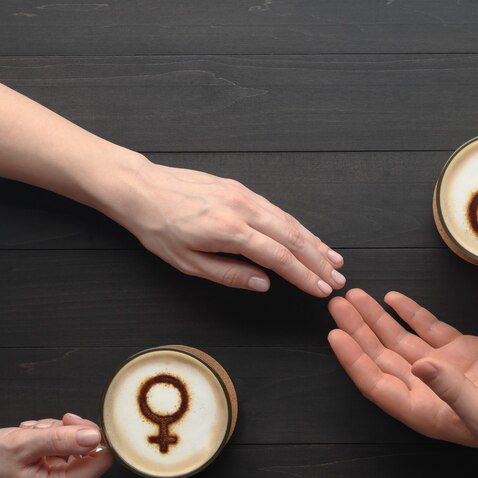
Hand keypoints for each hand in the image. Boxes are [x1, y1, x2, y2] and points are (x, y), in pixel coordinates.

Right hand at [0, 413, 111, 477]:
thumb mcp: (24, 444)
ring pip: (72, 447)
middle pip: (86, 451)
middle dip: (64, 432)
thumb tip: (94, 436)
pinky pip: (59, 451)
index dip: (90, 435)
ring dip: (52, 433)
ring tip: (26, 435)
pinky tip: (26, 439)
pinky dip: (45, 439)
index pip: (100, 461)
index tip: (69, 422)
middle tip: (39, 428)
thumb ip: (62, 439)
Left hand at [101, 155, 344, 295]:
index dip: (305, 275)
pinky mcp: (240, 188)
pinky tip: (306, 237)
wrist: (139, 188)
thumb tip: (265, 284)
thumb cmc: (158, 228)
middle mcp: (242, 208)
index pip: (279, 257)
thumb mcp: (188, 263)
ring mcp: (243, 194)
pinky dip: (296, 226)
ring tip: (333, 260)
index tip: (322, 289)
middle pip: (292, 237)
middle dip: (319, 260)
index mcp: (229, 230)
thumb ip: (229, 274)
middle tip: (338, 279)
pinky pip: (276, 209)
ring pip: (288, 220)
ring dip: (313, 242)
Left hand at [327, 289, 477, 453]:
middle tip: (336, 304)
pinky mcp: (460, 349)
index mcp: (423, 410)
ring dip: (376, 318)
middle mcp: (424, 387)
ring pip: (398, 338)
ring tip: (354, 296)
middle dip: (357, 330)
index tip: (335, 335)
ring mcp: (441, 366)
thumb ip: (450, 390)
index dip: (353, 359)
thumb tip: (419, 366)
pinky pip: (426, 328)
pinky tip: (392, 298)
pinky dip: (409, 312)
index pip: (376, 382)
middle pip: (380, 356)